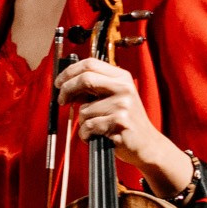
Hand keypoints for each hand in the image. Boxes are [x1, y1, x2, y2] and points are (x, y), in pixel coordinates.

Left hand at [57, 58, 192, 197]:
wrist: (147, 144)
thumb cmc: (125, 121)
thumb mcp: (114, 98)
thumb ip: (94, 89)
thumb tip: (66, 85)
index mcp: (121, 77)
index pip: (90, 63)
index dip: (69, 72)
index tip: (59, 82)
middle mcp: (124, 87)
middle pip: (85, 79)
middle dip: (67, 90)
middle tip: (61, 100)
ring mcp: (122, 105)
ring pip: (84, 110)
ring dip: (82, 122)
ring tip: (94, 128)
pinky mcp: (119, 122)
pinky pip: (89, 127)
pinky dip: (86, 135)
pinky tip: (96, 137)